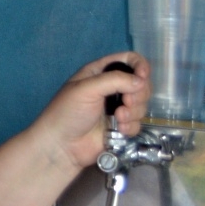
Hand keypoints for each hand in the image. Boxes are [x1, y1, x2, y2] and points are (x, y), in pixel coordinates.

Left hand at [30, 52, 149, 170]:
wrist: (62, 145)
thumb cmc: (68, 112)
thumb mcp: (87, 88)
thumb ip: (115, 80)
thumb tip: (141, 81)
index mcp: (100, 73)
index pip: (129, 60)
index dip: (140, 66)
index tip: (142, 77)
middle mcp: (111, 88)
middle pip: (141, 83)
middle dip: (137, 94)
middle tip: (125, 102)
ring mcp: (117, 108)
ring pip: (141, 104)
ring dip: (133, 111)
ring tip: (118, 118)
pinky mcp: (121, 126)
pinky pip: (138, 122)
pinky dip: (131, 126)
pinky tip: (119, 130)